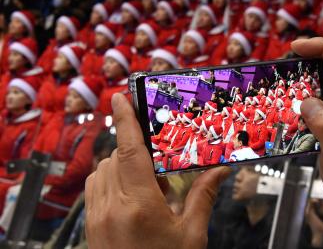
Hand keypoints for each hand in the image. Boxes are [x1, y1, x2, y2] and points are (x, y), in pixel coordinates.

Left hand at [85, 93, 230, 248]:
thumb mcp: (192, 235)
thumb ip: (203, 196)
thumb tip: (222, 170)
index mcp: (139, 206)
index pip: (129, 151)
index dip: (125, 120)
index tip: (120, 98)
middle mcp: (111, 207)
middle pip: (116, 158)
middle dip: (136, 152)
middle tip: (159, 169)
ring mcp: (97, 217)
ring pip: (103, 171)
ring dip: (123, 167)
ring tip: (148, 187)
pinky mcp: (91, 226)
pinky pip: (95, 188)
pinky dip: (111, 181)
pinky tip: (132, 197)